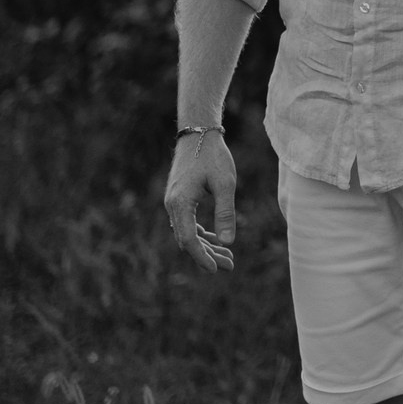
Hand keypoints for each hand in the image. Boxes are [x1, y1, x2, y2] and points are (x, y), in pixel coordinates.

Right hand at [162, 129, 236, 272]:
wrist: (198, 134)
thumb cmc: (213, 156)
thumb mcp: (225, 184)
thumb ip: (225, 213)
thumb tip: (227, 243)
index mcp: (180, 204)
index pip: (188, 240)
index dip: (201, 257)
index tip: (215, 270)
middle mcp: (172, 206)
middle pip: (187, 240)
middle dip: (208, 255)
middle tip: (230, 266)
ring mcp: (174, 203)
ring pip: (188, 233)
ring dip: (207, 245)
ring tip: (228, 257)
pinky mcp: (179, 199)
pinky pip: (188, 223)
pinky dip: (202, 233)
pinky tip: (216, 240)